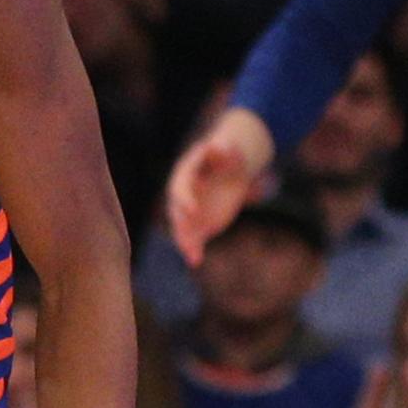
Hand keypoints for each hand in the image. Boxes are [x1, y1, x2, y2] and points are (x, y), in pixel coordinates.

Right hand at [162, 104, 274, 266]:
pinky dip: (194, 249)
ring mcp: (189, 211)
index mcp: (185, 174)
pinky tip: (195, 261)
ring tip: (191, 255)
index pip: (181, 188)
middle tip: (185, 239)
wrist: (230, 170)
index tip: (193, 210)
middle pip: (177, 211)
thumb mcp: (229, 150)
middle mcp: (183, 195)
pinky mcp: (198, 223)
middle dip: (182, 225)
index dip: (186, 199)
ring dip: (185, 242)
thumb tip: (219, 146)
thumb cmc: (228, 156)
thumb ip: (224, 149)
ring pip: (182, 228)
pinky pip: (193, 238)